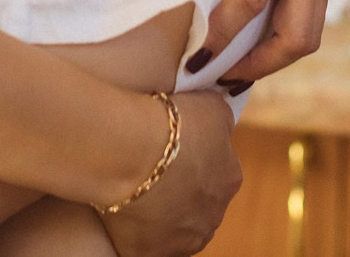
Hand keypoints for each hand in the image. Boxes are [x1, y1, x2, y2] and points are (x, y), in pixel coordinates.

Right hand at [101, 92, 241, 256]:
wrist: (128, 149)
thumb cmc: (168, 122)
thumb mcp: (211, 106)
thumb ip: (220, 122)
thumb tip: (220, 127)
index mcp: (229, 179)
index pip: (216, 172)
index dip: (192, 160)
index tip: (170, 149)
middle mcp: (211, 217)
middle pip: (196, 206)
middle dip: (179, 193)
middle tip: (151, 170)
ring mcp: (180, 241)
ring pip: (174, 232)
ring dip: (160, 217)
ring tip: (133, 191)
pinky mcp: (148, 254)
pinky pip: (143, 246)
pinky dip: (133, 233)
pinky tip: (120, 209)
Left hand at [182, 0, 339, 82]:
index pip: (251, 2)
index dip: (223, 36)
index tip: (195, 58)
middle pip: (296, 37)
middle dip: (259, 65)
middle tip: (217, 76)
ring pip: (310, 32)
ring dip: (276, 58)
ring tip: (236, 70)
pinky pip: (311, 15)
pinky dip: (287, 37)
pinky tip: (258, 42)